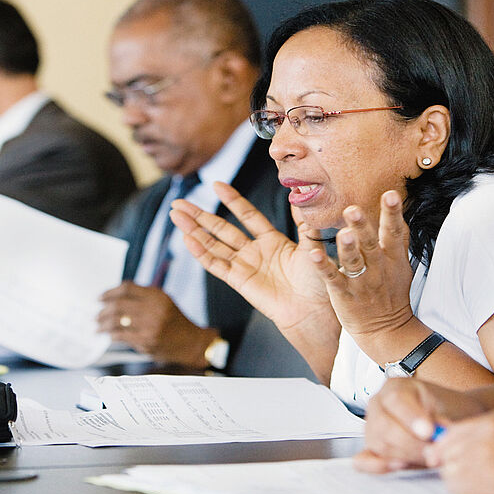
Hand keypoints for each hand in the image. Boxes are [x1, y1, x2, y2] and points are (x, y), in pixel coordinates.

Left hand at [97, 281, 213, 367]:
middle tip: (96, 315)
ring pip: (117, 320)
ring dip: (103, 324)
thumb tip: (115, 299)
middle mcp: (154, 308)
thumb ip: (143, 297)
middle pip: (118, 304)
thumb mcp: (164, 302)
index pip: (127, 288)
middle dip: (103, 310)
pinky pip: (121, 335)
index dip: (110, 292)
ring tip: (98, 327)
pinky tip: (110, 336)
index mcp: (157, 295)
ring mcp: (150, 325)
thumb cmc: (175, 322)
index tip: (100, 298)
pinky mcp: (146, 340)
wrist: (191, 342)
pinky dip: (112, 335)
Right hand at [170, 181, 334, 340]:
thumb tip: (302, 196)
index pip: (247, 215)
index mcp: (272, 241)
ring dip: (194, 230)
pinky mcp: (239, 282)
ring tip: (175, 214)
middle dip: (200, 215)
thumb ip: (304, 222)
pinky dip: (201, 252)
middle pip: (222, 229)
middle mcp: (255, 252)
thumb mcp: (312, 244)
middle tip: (179, 203)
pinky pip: (216, 265)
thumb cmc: (318, 280)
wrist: (315, 309)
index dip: (232, 200)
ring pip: (213, 245)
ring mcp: (245, 267)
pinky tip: (187, 238)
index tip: (217, 184)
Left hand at [309, 190, 417, 350]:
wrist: (387, 330)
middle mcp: (377, 267)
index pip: (394, 232)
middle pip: (371, 244)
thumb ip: (398, 239)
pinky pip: (332, 278)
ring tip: (342, 234)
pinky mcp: (344, 294)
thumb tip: (399, 212)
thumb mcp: (402, 265)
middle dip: (363, 227)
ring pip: (353, 262)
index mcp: (392, 257)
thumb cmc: (392, 293)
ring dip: (347, 248)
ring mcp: (360, 282)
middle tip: (354, 209)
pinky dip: (323, 267)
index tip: (390, 195)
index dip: (393, 214)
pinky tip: (314, 254)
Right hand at [354, 377, 484, 471]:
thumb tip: (438, 435)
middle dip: (410, 444)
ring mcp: (370, 427)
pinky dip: (378, 466)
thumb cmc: (448, 412)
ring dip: (405, 456)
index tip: (429, 432)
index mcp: (396, 387)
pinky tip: (399, 466)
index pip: (396, 400)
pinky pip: (363, 460)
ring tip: (429, 456)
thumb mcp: (450, 408)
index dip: (411, 418)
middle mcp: (378, 404)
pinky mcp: (370, 448)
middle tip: (434, 451)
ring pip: (378, 444)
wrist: (450, 421)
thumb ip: (443, 420)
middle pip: (384, 425)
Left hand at [424, 407, 493, 493]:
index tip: (453, 462)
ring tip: (478, 490)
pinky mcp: (490, 473)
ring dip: (458, 481)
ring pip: (449, 468)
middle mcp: (488, 429)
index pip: (455, 431)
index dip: (449, 449)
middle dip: (451, 465)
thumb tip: (478, 454)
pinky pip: (458, 485)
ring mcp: (487, 450)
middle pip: (446, 448)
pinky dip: (464, 492)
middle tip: (465, 480)